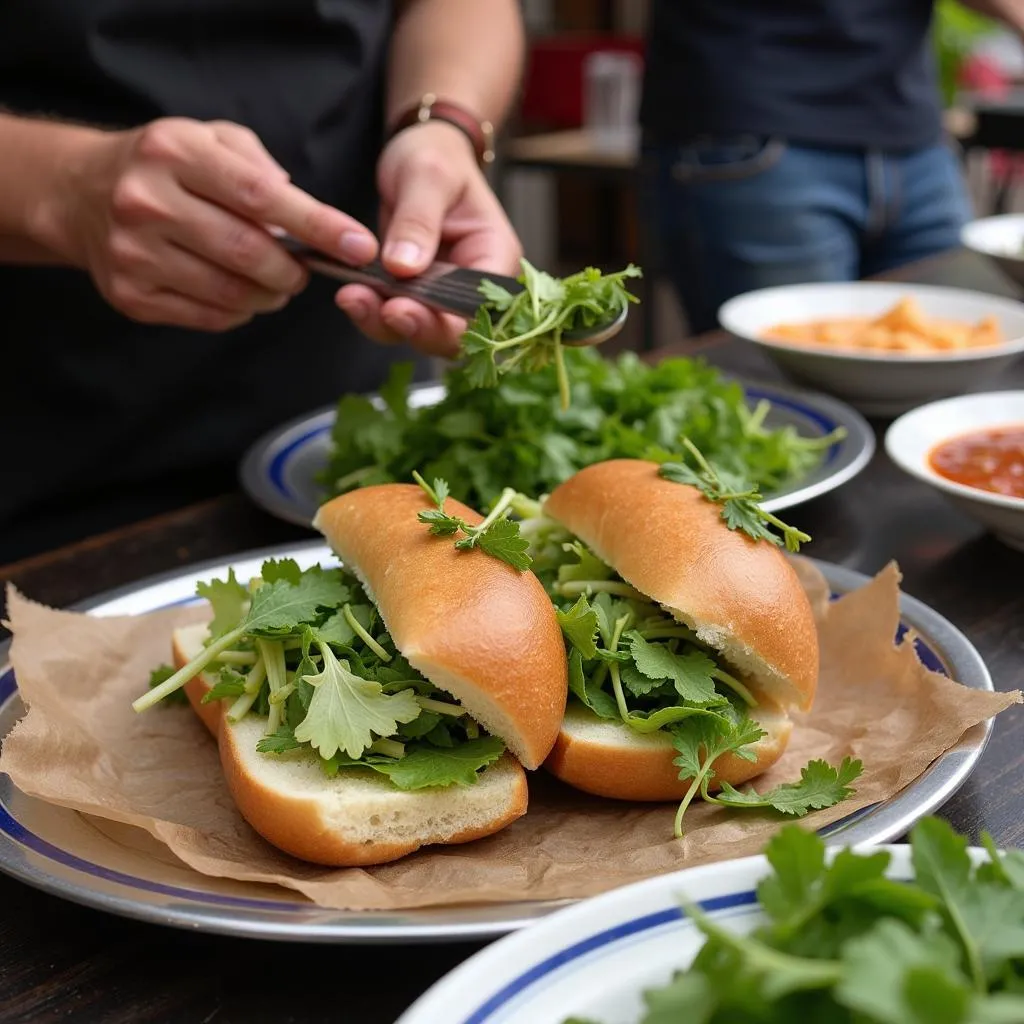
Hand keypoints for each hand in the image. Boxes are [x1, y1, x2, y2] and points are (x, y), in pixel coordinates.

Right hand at [51, 117, 378, 331]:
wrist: (81, 194)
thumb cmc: (166, 167)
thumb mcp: (210, 139)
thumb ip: (260, 167)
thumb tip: (307, 212)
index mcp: (175, 152)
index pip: (261, 196)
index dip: (318, 226)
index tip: (359, 246)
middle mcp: (147, 202)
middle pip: (249, 254)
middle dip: (293, 271)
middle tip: (305, 270)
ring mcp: (134, 253)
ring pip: (232, 293)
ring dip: (269, 295)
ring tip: (274, 282)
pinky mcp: (131, 295)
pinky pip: (209, 317)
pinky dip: (239, 311)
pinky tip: (237, 291)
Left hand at [335, 119, 522, 357]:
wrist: (419, 152)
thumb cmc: (435, 156)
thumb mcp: (428, 175)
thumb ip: (418, 221)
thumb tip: (404, 267)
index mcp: (496, 257)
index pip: (480, 308)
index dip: (445, 320)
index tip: (401, 308)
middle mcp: (477, 286)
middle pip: (455, 333)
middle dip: (414, 328)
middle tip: (378, 310)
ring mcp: (446, 295)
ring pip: (422, 331)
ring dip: (385, 323)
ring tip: (352, 298)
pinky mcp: (418, 296)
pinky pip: (398, 317)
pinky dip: (373, 312)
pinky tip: (351, 295)